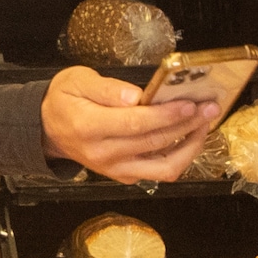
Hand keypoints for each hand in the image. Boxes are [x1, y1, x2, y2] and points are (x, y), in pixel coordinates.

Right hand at [41, 67, 219, 185]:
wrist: (48, 130)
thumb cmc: (64, 101)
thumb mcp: (76, 81)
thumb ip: (106, 88)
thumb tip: (135, 97)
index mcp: (88, 127)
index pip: (135, 124)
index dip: (166, 115)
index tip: (190, 103)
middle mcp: (103, 154)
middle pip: (154, 143)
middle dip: (187, 125)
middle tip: (209, 107)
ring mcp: (115, 169)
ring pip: (163, 167)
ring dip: (190, 147)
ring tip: (204, 124)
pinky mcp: (124, 176)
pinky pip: (158, 171)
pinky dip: (179, 155)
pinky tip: (189, 135)